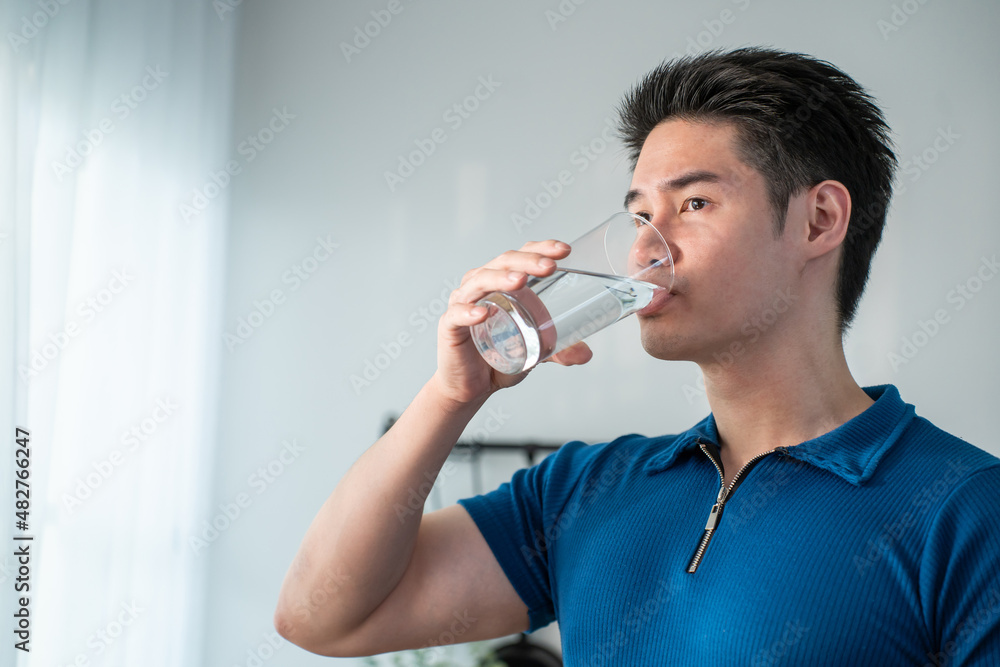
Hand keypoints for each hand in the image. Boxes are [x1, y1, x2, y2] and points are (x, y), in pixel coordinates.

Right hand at [430, 240, 592, 406]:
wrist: (470, 387)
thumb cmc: (497, 358)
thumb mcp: (535, 351)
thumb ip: (559, 350)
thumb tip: (586, 354)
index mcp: (501, 283)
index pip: (520, 256)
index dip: (541, 248)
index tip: (564, 250)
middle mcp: (480, 286)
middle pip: (502, 262)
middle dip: (527, 260)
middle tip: (550, 266)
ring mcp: (463, 303)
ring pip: (480, 281)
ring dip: (501, 278)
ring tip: (522, 281)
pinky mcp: (449, 327)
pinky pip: (457, 314)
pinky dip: (469, 311)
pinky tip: (483, 314)